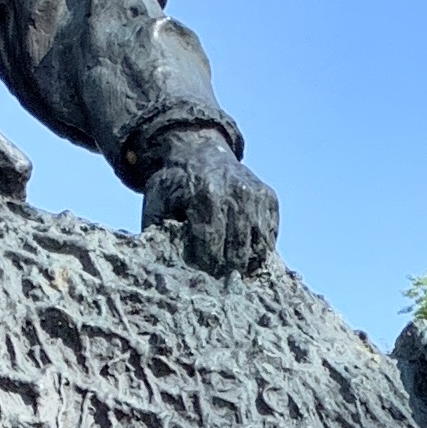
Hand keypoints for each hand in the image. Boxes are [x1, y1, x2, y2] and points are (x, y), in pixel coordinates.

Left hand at [141, 127, 277, 279]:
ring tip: (231, 271)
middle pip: (237, 247)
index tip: (200, 275)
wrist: (197, 151)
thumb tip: (161, 262)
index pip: (212, 243)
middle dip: (226, 268)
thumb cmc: (174, 184)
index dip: (206, 264)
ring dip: (245, 262)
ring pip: (258, 244)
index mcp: (207, 195)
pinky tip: (243, 252)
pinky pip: (270, 234)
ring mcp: (255, 194)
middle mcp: (236, 193)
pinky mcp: (268, 197)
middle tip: (216, 276)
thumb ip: (157, 230)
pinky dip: (259, 248)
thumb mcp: (156, 201)